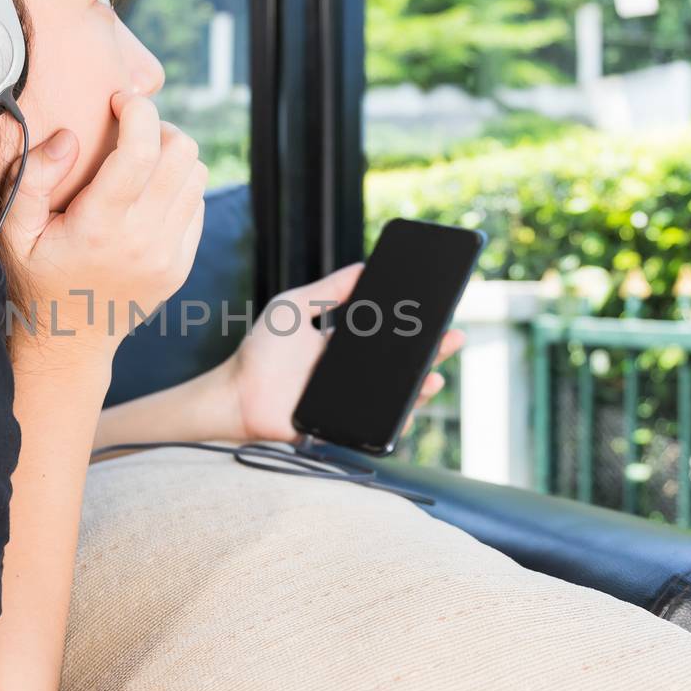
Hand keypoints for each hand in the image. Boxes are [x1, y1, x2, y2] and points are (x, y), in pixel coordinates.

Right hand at [0, 91, 207, 368]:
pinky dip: (179, 186)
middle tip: (128, 130)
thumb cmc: (32, 279)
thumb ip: (31, 179)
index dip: (137, 110)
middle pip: (182, 153)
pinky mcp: (180, 265)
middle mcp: (143, 240)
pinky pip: (198, 204)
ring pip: (197, 174)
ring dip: (172, 155)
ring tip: (139, 159)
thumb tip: (68, 138)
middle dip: (158, 127)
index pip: (141, 150)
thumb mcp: (12, 231)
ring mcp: (168, 255)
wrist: (66, 344)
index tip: (119, 100)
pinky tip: (146, 194)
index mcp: (100, 226)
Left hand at [220, 260, 465, 444]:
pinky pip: (378, 424)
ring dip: (421, 386)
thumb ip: (326, 290)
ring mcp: (350, 400)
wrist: (236, 395)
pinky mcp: (344, 424)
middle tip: (454, 337)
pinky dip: (399, 417)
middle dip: (430, 352)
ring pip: (396, 395)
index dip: (413, 328)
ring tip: (435, 375)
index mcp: (343, 346)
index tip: (437, 312)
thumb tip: (363, 266)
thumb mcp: (292, 308)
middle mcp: (351, 373)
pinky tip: (413, 404)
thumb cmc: (259, 351)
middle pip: (400, 364)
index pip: (387, 336)